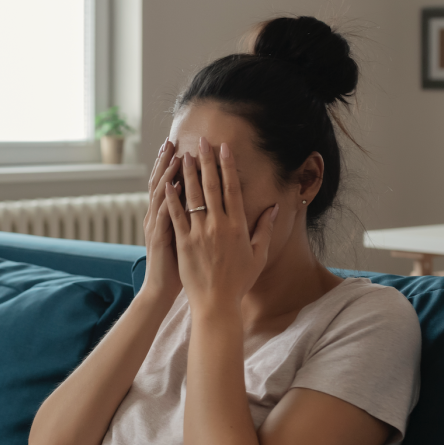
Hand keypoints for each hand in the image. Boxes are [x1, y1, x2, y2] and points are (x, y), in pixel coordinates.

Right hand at [140, 139, 183, 304]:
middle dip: (166, 161)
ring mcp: (156, 226)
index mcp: (163, 216)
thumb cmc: (176, 267)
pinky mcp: (160, 238)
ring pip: (161, 194)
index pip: (167, 185)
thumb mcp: (181, 239)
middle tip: (171, 141)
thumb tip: (197, 204)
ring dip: (169, 173)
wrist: (160, 290)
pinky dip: (170, 197)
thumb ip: (185, 220)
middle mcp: (156, 217)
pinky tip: (176, 184)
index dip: (171, 165)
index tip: (179, 146)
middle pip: (160, 183)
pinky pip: (165, 214)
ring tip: (176, 155)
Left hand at [164, 138, 277, 312]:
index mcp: (238, 226)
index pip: (232, 189)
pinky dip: (172, 198)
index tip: (224, 149)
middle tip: (201, 141)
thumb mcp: (258, 254)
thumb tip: (276, 207)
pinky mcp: (183, 242)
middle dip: (206, 161)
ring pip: (193, 197)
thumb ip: (264, 229)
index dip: (227, 166)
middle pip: (212, 187)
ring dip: (188, 174)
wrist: (217, 303)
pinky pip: (176, 216)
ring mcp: (199, 233)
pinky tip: (167, 183)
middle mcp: (218, 225)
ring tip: (184, 155)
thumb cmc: (239, 280)